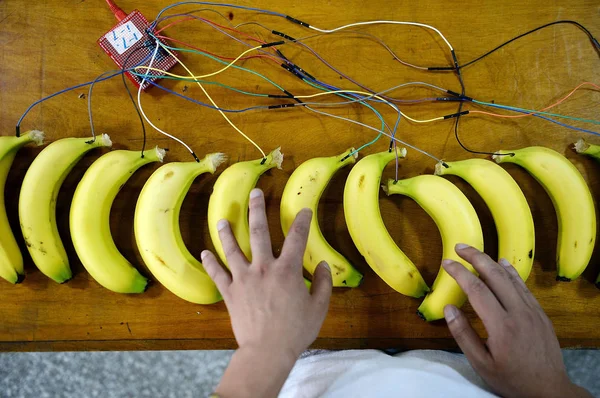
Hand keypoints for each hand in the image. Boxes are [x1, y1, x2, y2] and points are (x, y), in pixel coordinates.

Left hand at [202, 188, 331, 397]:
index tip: (304, 210)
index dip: (301, 221)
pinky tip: (204, 253)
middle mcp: (264, 268)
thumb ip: (322, 283)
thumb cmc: (296, 330)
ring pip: (232, 250)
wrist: (267, 350)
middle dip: (257, 210)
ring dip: (227, 233)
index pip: (297, 238)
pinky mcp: (230, 292)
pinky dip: (210, 263)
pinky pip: (217, 274)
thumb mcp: (318, 307)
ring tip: (222, 219)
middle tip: (254, 193)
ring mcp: (244, 279)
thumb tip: (321, 266)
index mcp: (287, 270)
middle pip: (259, 233)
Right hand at [443, 244, 590, 397]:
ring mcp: (532, 311)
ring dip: (491, 261)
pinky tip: (503, 263)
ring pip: (510, 277)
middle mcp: (518, 312)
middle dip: (475, 257)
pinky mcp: (540, 313)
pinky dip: (511, 271)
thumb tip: (449, 308)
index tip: (446, 263)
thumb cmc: (511, 379)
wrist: (549, 390)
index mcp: (501, 326)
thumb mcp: (481, 364)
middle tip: (459, 247)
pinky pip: (523, 286)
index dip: (460, 273)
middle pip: (494, 275)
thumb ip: (463, 335)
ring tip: (475, 252)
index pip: (476, 289)